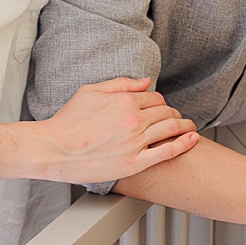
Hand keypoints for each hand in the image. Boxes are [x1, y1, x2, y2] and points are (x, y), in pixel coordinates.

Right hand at [31, 78, 197, 183]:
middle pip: (166, 112)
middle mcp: (132, 119)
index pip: (155, 98)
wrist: (52, 149)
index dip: (160, 103)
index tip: (160, 108)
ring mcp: (135, 142)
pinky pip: (167, 151)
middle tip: (175, 119)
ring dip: (184, 126)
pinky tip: (192, 139)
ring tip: (189, 127)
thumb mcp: (90, 91)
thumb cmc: (67, 122)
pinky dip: (184, 144)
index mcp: (123, 101)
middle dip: (173, 114)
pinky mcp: (134, 163)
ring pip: (171, 128)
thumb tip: (146, 82)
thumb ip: (121, 84)